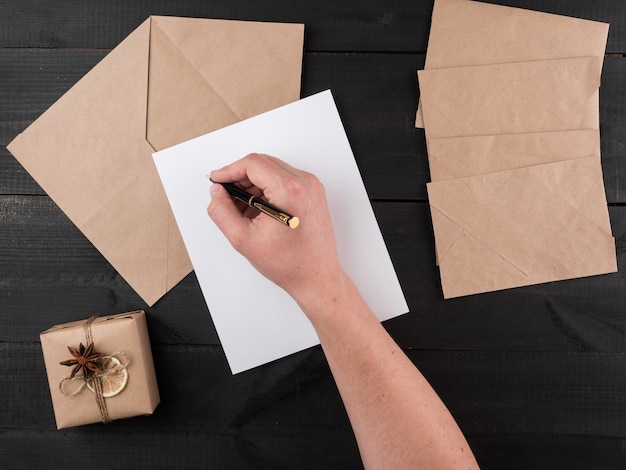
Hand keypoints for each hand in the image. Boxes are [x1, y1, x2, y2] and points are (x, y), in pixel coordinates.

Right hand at [207, 153, 345, 303]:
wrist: (317, 277)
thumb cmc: (289, 263)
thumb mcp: (244, 239)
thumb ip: (222, 212)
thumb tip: (216, 193)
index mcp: (290, 191)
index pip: (253, 164)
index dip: (229, 170)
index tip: (217, 180)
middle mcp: (305, 184)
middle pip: (263, 164)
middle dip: (240, 177)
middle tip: (225, 196)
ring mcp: (312, 187)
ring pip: (272, 171)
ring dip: (252, 184)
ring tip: (240, 208)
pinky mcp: (313, 194)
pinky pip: (284, 180)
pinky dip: (267, 189)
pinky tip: (256, 209)